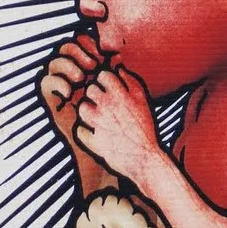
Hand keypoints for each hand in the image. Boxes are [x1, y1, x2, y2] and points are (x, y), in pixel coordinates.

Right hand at [40, 32, 103, 144]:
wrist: (95, 133)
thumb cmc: (107, 107)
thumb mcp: (113, 87)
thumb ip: (113, 71)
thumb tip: (117, 57)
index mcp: (84, 60)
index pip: (81, 40)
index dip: (90, 44)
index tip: (102, 57)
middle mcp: (69, 67)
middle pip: (66, 46)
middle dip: (79, 53)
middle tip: (92, 67)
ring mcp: (58, 80)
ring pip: (54, 62)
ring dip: (68, 66)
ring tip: (81, 78)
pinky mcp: (50, 95)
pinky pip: (46, 81)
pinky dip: (57, 83)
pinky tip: (69, 92)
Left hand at [69, 58, 163, 185]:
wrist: (144, 158)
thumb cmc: (145, 128)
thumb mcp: (143, 101)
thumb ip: (131, 81)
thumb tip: (118, 69)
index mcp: (120, 96)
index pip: (103, 76)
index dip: (105, 81)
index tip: (109, 88)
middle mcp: (107, 107)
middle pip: (90, 90)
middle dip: (95, 94)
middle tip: (102, 102)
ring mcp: (98, 124)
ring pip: (82, 108)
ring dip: (88, 111)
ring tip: (97, 116)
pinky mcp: (93, 141)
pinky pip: (80, 131)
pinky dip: (85, 131)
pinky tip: (93, 132)